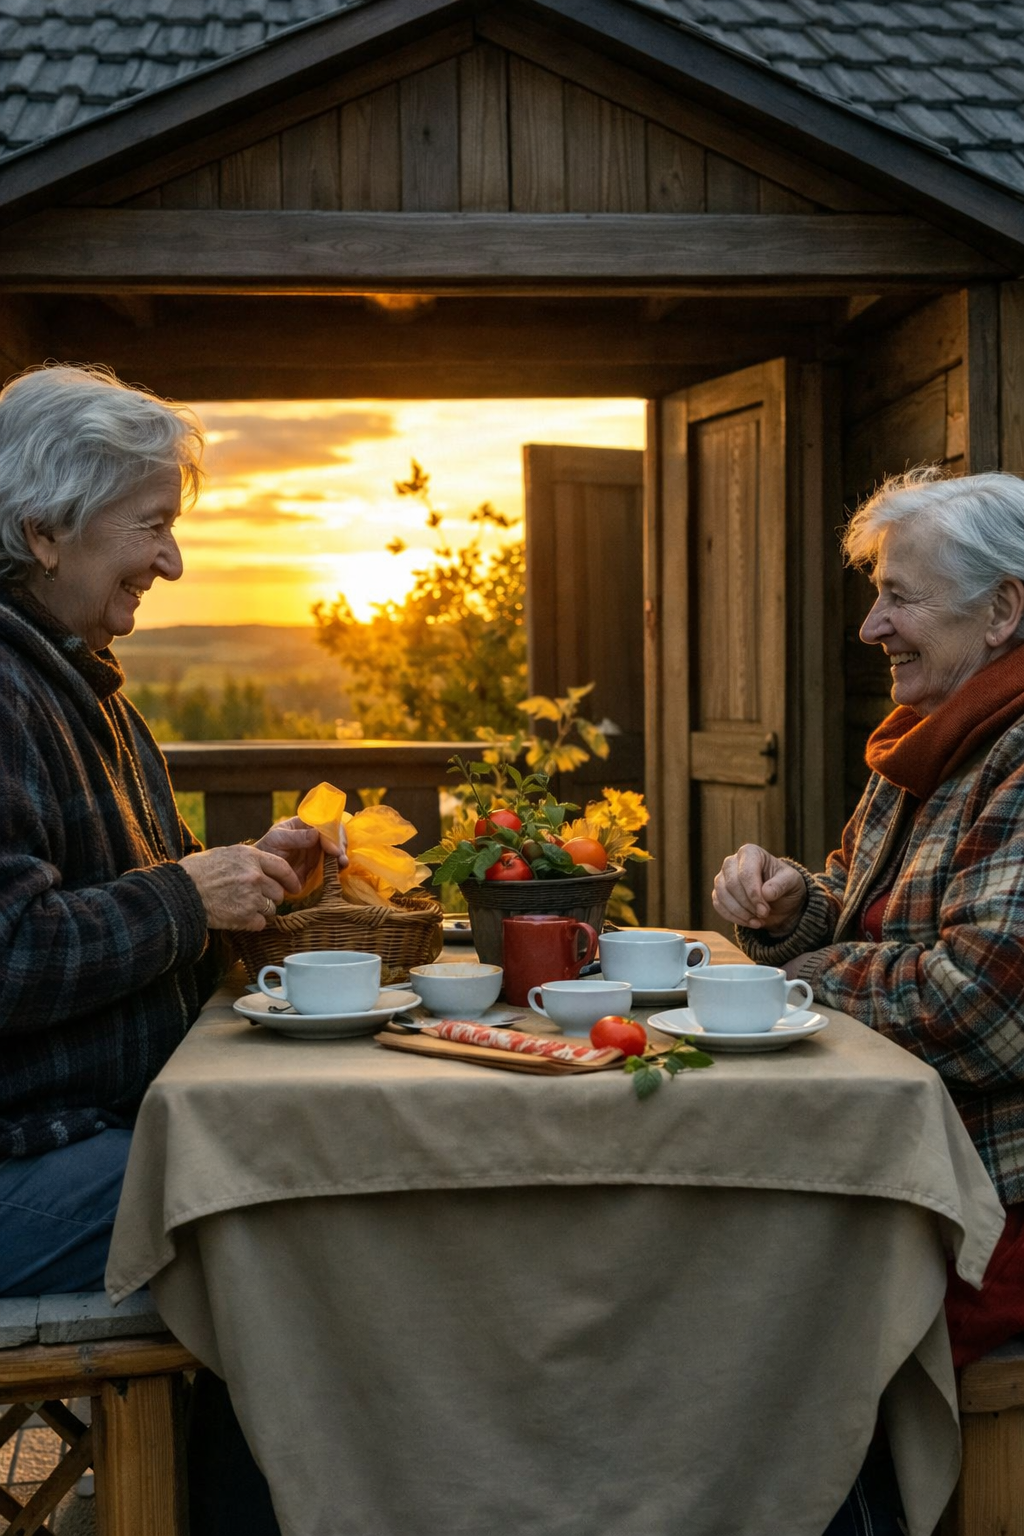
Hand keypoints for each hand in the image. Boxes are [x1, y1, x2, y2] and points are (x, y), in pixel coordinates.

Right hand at [179, 845, 302, 930]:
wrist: (180, 892)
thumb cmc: (197, 872)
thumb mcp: (225, 854)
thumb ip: (247, 860)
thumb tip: (261, 866)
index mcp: (250, 857)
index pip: (282, 868)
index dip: (291, 879)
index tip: (294, 887)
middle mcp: (254, 876)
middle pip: (278, 892)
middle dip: (271, 897)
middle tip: (255, 898)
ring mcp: (251, 897)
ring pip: (271, 909)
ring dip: (260, 911)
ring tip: (241, 907)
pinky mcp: (244, 917)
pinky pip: (260, 923)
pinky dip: (251, 923)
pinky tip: (237, 917)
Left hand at [255, 815, 348, 881]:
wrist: (260, 872)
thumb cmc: (266, 850)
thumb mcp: (276, 839)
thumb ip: (295, 836)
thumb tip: (316, 834)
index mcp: (305, 824)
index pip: (324, 823)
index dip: (331, 834)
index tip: (332, 849)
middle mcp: (314, 836)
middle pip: (335, 834)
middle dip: (341, 845)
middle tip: (341, 858)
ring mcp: (317, 851)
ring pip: (337, 849)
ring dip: (342, 856)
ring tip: (342, 865)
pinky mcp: (318, 866)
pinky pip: (332, 864)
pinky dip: (338, 866)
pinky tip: (339, 870)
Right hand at [712, 844, 806, 934]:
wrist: (779, 899)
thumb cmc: (785, 884)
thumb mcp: (792, 882)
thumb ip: (781, 885)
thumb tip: (766, 893)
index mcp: (750, 852)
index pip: (746, 873)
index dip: (753, 894)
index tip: (765, 910)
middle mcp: (732, 861)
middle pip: (732, 884)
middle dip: (748, 904)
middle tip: (764, 915)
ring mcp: (722, 877)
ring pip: (722, 895)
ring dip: (740, 913)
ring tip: (758, 921)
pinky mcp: (718, 892)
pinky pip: (718, 905)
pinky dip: (733, 917)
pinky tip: (750, 922)